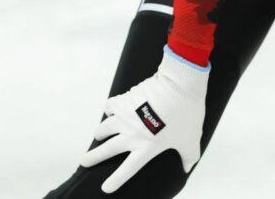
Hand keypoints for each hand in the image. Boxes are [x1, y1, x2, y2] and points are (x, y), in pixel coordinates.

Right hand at [80, 46, 209, 193]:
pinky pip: (110, 106)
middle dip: (93, 158)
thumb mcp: (191, 139)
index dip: (116, 180)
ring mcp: (125, 117)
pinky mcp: (124, 100)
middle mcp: (131, 135)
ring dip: (100, 133)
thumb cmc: (187, 114)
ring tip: (100, 134)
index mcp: (147, 148)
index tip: (105, 188)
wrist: (179, 85)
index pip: (128, 169)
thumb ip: (189, 156)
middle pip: (106, 150)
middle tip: (84, 162)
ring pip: (103, 128)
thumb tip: (187, 168)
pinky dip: (109, 109)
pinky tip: (112, 109)